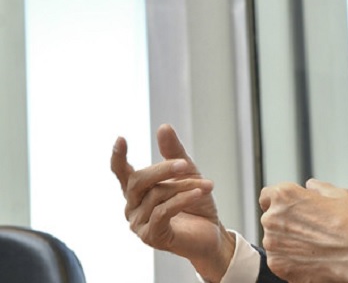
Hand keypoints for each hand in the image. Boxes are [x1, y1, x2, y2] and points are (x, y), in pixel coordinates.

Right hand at [110, 124, 235, 281]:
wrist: (212, 231)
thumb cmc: (196, 203)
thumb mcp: (187, 173)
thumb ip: (174, 153)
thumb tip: (163, 127)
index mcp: (137, 190)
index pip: (121, 172)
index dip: (118, 157)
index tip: (121, 139)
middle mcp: (133, 207)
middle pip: (138, 181)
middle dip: (162, 170)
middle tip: (184, 164)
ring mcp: (139, 223)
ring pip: (156, 196)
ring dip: (184, 187)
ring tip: (206, 185)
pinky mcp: (151, 236)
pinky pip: (163, 212)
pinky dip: (182, 200)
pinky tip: (199, 193)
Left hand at [260, 179, 347, 282]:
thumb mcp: (338, 193)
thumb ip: (318, 187)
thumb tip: (310, 187)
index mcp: (284, 196)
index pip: (267, 196)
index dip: (280, 202)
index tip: (290, 210)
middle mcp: (273, 218)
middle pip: (271, 219)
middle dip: (286, 223)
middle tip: (309, 229)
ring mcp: (272, 243)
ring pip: (275, 241)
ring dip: (287, 242)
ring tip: (313, 245)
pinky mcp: (277, 265)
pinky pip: (279, 260)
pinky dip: (291, 260)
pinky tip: (311, 257)